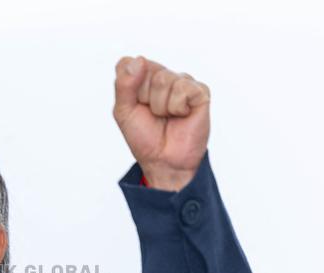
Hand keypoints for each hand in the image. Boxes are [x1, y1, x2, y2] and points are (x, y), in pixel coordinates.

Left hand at [113, 55, 210, 190]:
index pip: (128, 64)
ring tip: (167, 117)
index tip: (135, 106)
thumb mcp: (124, 112)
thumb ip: (124, 85)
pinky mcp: (200, 91)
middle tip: (152, 114)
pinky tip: (182, 115)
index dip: (128, 89)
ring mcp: (183, 82)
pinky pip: (183, 89)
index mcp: (143, 77)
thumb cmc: (145, 136)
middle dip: (144, 98)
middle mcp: (164, 75)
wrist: (164, 160)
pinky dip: (177, 108)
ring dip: (160, 106)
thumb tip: (139, 60)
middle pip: (147, 70)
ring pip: (164, 79)